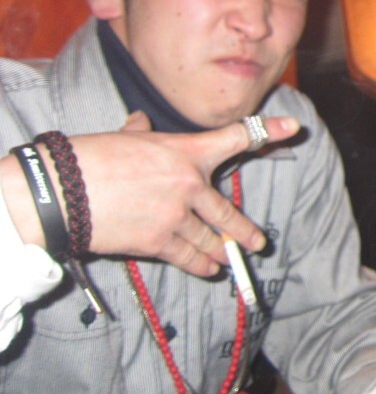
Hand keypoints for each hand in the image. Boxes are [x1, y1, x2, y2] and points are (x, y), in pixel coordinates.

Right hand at [4, 113, 299, 276]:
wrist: (63, 192)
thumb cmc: (92, 158)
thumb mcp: (124, 138)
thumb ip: (142, 133)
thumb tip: (141, 123)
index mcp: (187, 151)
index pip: (237, 137)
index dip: (269, 129)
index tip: (293, 126)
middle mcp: (191, 183)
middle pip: (228, 211)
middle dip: (245, 231)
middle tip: (258, 242)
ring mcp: (178, 216)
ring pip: (211, 239)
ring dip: (222, 251)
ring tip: (231, 259)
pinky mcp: (160, 242)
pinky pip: (190, 257)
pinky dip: (200, 265)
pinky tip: (208, 269)